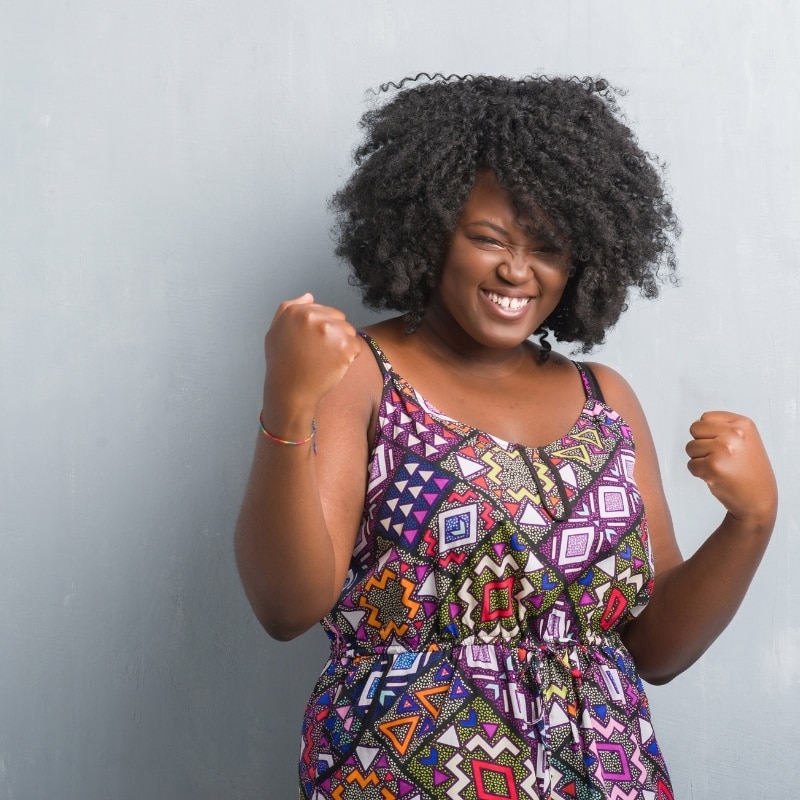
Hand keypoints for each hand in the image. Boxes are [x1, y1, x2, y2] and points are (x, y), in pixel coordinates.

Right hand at [262, 293, 361, 431]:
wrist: (290, 392)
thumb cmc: (282, 365)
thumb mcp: (275, 332)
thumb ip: (289, 309)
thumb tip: (309, 296)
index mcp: (296, 311)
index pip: (325, 312)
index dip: (320, 331)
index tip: (309, 345)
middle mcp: (313, 316)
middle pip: (340, 320)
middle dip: (333, 335)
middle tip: (317, 354)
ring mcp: (330, 330)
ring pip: (349, 332)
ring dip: (342, 346)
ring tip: (324, 360)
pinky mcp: (345, 346)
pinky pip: (356, 347)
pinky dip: (349, 358)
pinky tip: (332, 367)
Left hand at [686, 411, 776, 528]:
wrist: (758, 499)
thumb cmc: (748, 470)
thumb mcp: (746, 439)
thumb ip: (724, 427)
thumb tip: (698, 422)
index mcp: (743, 424)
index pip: (705, 417)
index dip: (708, 433)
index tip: (723, 445)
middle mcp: (734, 434)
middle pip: (694, 429)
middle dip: (700, 443)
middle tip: (718, 457)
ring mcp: (723, 450)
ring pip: (690, 447)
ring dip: (699, 459)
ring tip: (720, 467)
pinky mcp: (713, 467)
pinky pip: (691, 465)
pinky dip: (699, 473)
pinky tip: (716, 477)